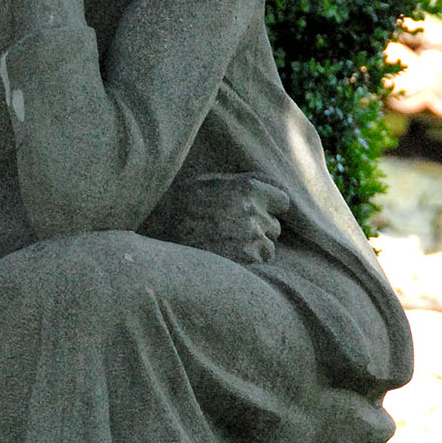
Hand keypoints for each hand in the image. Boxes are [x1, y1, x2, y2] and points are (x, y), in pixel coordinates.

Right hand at [169, 174, 289, 263]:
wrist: (158, 230)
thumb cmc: (183, 203)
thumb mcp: (212, 181)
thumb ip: (246, 182)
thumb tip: (274, 186)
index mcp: (249, 188)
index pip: (283, 201)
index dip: (270, 208)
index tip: (257, 213)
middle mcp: (254, 212)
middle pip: (274, 226)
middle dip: (260, 228)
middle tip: (233, 230)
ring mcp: (252, 237)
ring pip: (268, 246)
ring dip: (254, 247)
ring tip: (227, 244)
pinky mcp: (246, 260)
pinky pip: (259, 261)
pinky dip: (248, 261)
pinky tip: (226, 255)